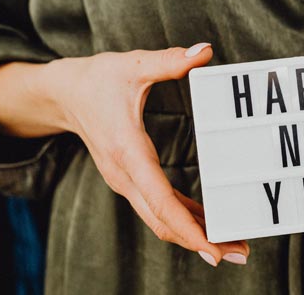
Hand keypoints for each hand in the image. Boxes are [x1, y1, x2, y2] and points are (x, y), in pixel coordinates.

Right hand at [40, 43, 248, 265]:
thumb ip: (168, 61)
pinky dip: (183, 219)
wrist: (62, 94)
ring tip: (234, 245)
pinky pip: (158, 207)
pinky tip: (209, 225)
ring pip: (161, 219)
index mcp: (128, 151)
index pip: (161, 200)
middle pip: (164, 221)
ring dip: (195, 235)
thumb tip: (203, 51)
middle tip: (241, 253)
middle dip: (202, 242)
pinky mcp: (130, 179)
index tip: (214, 248)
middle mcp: (125, 175)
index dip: (189, 227)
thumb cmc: (97, 79)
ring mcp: (126, 181)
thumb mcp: (132, 65)